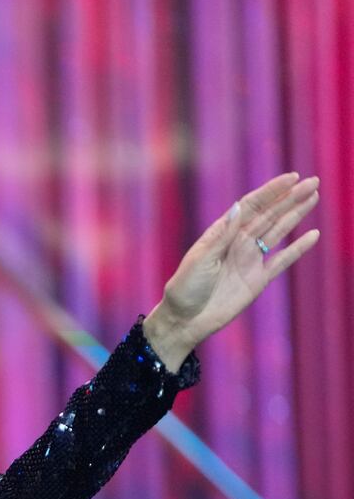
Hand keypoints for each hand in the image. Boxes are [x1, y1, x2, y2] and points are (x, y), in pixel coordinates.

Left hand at [144, 172, 320, 367]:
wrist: (185, 320)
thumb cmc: (185, 288)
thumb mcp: (200, 260)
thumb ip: (222, 236)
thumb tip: (239, 207)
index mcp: (222, 233)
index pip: (251, 206)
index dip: (271, 191)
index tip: (291, 178)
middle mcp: (238, 242)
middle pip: (269, 215)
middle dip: (290, 197)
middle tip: (313, 181)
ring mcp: (250, 260)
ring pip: (278, 232)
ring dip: (296, 215)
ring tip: (314, 197)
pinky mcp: (259, 279)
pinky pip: (282, 261)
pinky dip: (298, 249)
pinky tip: (313, 235)